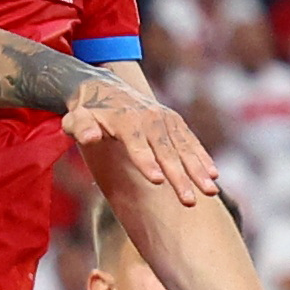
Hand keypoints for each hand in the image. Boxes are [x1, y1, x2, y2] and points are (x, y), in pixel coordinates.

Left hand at [61, 76, 220, 204]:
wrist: (105, 89)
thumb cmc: (87, 112)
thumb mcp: (75, 118)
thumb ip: (80, 128)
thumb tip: (88, 137)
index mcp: (125, 119)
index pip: (137, 144)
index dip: (146, 162)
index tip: (157, 181)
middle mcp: (150, 118)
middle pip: (165, 151)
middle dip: (178, 176)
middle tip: (189, 201)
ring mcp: (165, 119)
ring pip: (183, 148)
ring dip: (198, 170)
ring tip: (210, 192)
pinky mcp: (174, 122)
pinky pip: (190, 142)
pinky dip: (202, 157)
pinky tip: (214, 175)